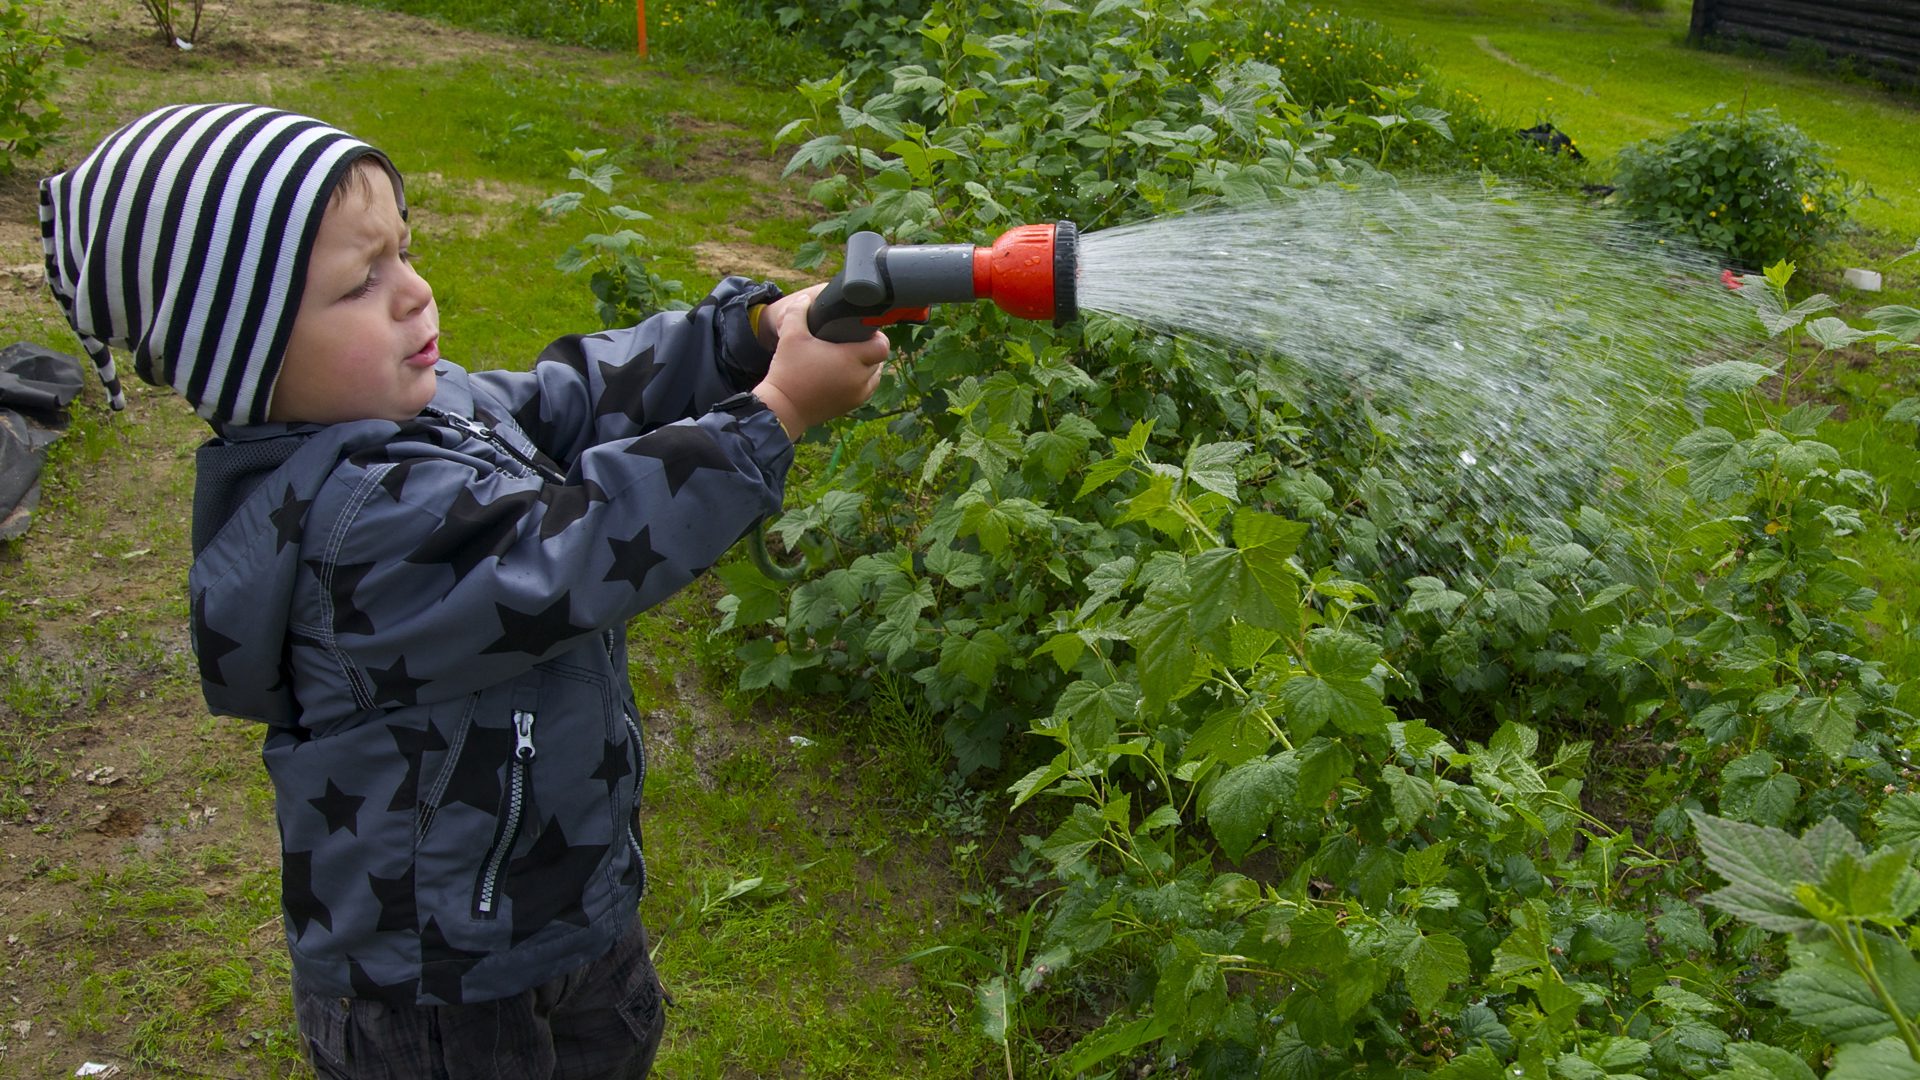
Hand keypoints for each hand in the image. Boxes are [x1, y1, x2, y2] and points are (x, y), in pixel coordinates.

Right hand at [752, 284, 888, 439]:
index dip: (876, 336)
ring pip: (875, 376)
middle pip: (879, 359)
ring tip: (851, 357)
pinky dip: (862, 380)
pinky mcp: (851, 406)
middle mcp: (860, 379)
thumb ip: (798, 312)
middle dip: (870, 349)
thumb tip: (806, 299)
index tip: (862, 330)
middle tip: (853, 341)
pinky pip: (867, 389)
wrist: (782, 408)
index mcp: (851, 359)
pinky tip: (848, 373)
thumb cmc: (788, 371)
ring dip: (868, 366)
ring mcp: (857, 395)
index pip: (882, 346)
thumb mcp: (790, 336)